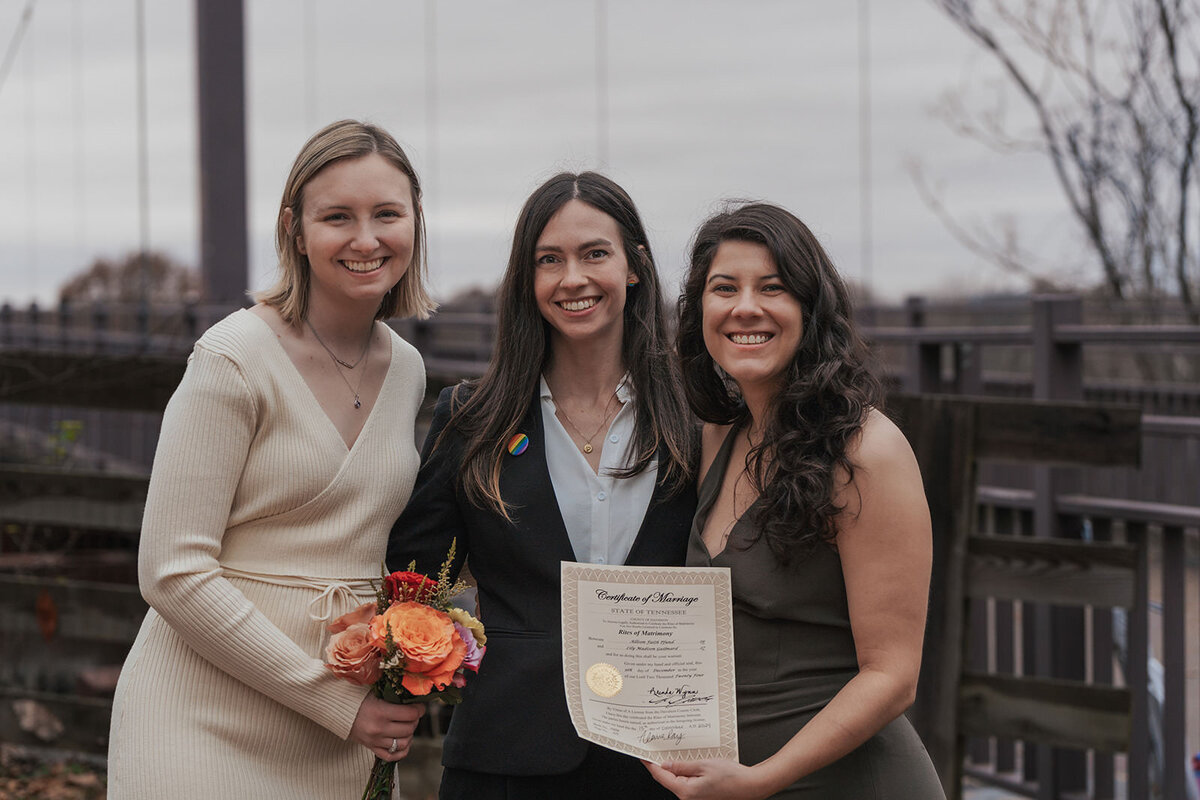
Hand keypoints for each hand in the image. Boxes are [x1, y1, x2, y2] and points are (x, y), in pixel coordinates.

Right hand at [348, 695, 424, 760]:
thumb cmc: (359, 698)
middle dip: (415, 721)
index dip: (419, 709)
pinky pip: (392, 756)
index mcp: (380, 711)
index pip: (411, 714)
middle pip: (409, 729)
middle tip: (413, 715)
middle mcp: (378, 729)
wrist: (339, 711)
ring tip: (407, 726)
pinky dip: (402, 751)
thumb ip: (393, 694)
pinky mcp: (372, 748)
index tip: (419, 706)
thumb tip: (414, 693)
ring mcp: (375, 741)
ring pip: (403, 743)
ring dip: (409, 735)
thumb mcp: (376, 692)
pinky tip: (403, 741)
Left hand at [642, 758, 769, 799]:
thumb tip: (665, 765)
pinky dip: (684, 771)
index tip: (642, 754)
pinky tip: (686, 761)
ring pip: (677, 780)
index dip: (650, 764)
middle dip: (661, 764)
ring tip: (670, 751)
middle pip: (668, 779)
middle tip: (655, 748)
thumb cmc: (732, 777)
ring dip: (674, 767)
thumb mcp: (704, 765)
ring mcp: (695, 797)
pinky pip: (687, 782)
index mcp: (686, 791)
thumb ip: (682, 766)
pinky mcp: (701, 795)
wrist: (751, 786)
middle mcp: (688, 797)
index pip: (661, 776)